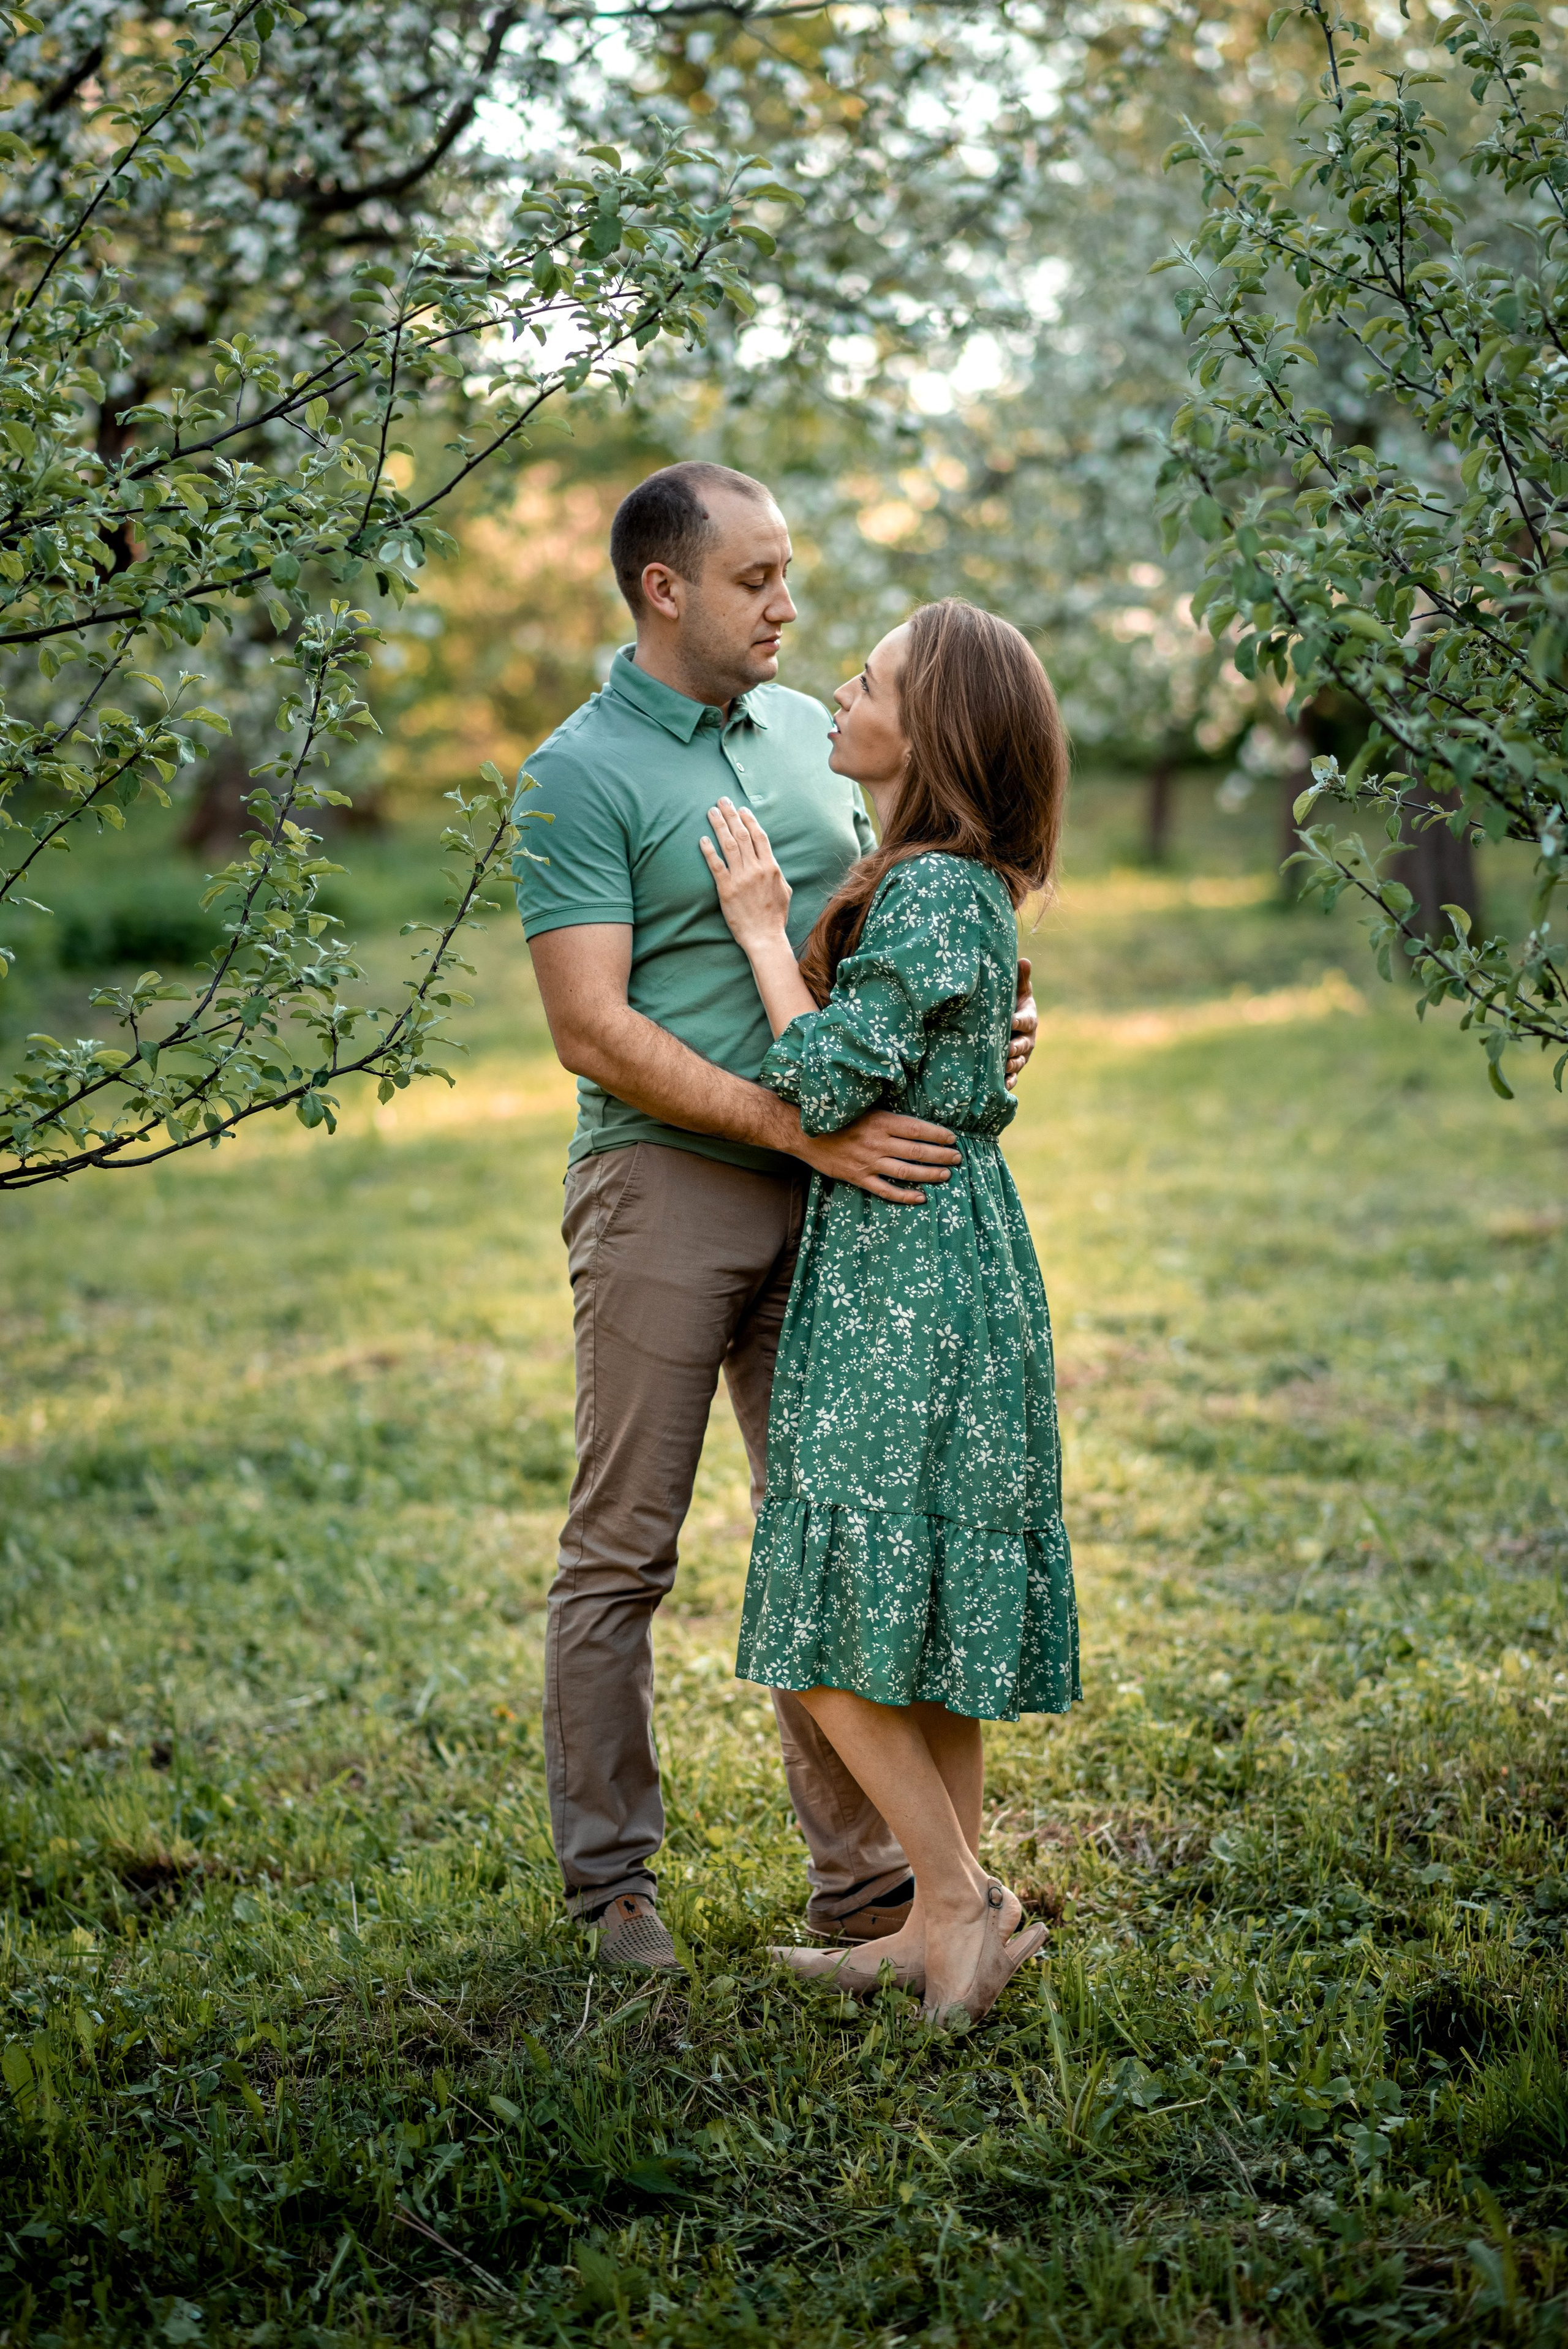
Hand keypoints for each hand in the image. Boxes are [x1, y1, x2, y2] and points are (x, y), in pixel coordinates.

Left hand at [700, 797, 791, 951]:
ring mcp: (741, 878)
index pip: (759, 837)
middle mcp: (756, 869)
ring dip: (719, 826)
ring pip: (729, 845)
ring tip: (711, 812)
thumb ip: (776, 874)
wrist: (764, 937)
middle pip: (742, 835)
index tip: (741, 809)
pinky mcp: (726, 889)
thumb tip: (771, 864)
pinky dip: (709, 851)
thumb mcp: (784, 891)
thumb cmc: (775, 917)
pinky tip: (703, 839)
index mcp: (771, 867)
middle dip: (732, 816)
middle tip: (722, 801)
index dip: (749, 820)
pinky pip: (716, 865)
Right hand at [794, 1107, 960, 1203]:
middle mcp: (877, 1142)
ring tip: (946, 1175)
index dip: (938, 1135)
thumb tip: (914, 1121)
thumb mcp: (864, 1108)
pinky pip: (886, 1190)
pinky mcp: (859, 1178)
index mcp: (880, 1121)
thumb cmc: (837, 1117)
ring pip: (906, 1171)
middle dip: (941, 1155)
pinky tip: (921, 1197)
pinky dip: (905, 1196)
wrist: (804, 1133)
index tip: (952, 1138)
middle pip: (917, 1151)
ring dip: (929, 1174)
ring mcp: (868, 1162)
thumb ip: (887, 1116)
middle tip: (957, 1158)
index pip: (917, 1129)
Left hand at [1007, 957, 1036, 1090]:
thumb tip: (1024, 959)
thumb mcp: (1016, 990)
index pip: (1026, 1020)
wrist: (1008, 1023)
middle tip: (1005, 1049)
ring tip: (1002, 1067)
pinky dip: (1008, 1083)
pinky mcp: (1013, 1069)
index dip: (1020, 1021)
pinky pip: (1013, 1078)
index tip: (1011, 1021)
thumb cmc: (1010, 1003)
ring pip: (1018, 1062)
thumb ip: (1020, 979)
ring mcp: (1021, 1055)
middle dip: (1015, 1048)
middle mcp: (1027, 1039)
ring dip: (1011, 1066)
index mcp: (1028, 1019)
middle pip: (1023, 1045)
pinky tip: (1001, 1086)